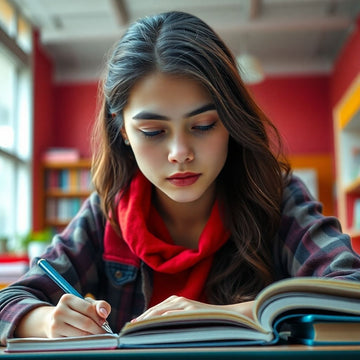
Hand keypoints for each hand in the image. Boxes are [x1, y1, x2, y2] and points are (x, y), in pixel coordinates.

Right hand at [16, 294, 110, 337]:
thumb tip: (104, 313)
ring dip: (92, 337)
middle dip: (98, 329)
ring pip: (81, 334)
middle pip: (85, 323)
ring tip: (97, 336)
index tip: (104, 323)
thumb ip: (100, 305)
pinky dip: (84, 342)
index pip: (88, 309)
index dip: (99, 317)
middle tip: (104, 333)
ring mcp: (55, 325)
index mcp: (67, 299)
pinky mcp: (54, 338)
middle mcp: (59, 311)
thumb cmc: (76, 311)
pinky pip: (74, 342)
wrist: (52, 321)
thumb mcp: (87, 304)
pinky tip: (86, 340)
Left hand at [132, 295, 254, 321]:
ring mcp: (184, 304)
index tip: (132, 327)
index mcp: (176, 301)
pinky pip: (172, 315)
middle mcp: (178, 300)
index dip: (142, 318)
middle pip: (154, 310)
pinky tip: (153, 326)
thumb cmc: (204, 319)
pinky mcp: (191, 310)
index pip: (154, 310)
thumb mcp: (186, 317)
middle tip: (130, 329)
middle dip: (141, 319)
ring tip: (136, 328)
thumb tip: (156, 326)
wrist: (226, 315)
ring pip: (160, 312)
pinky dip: (161, 321)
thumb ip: (173, 318)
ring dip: (147, 320)